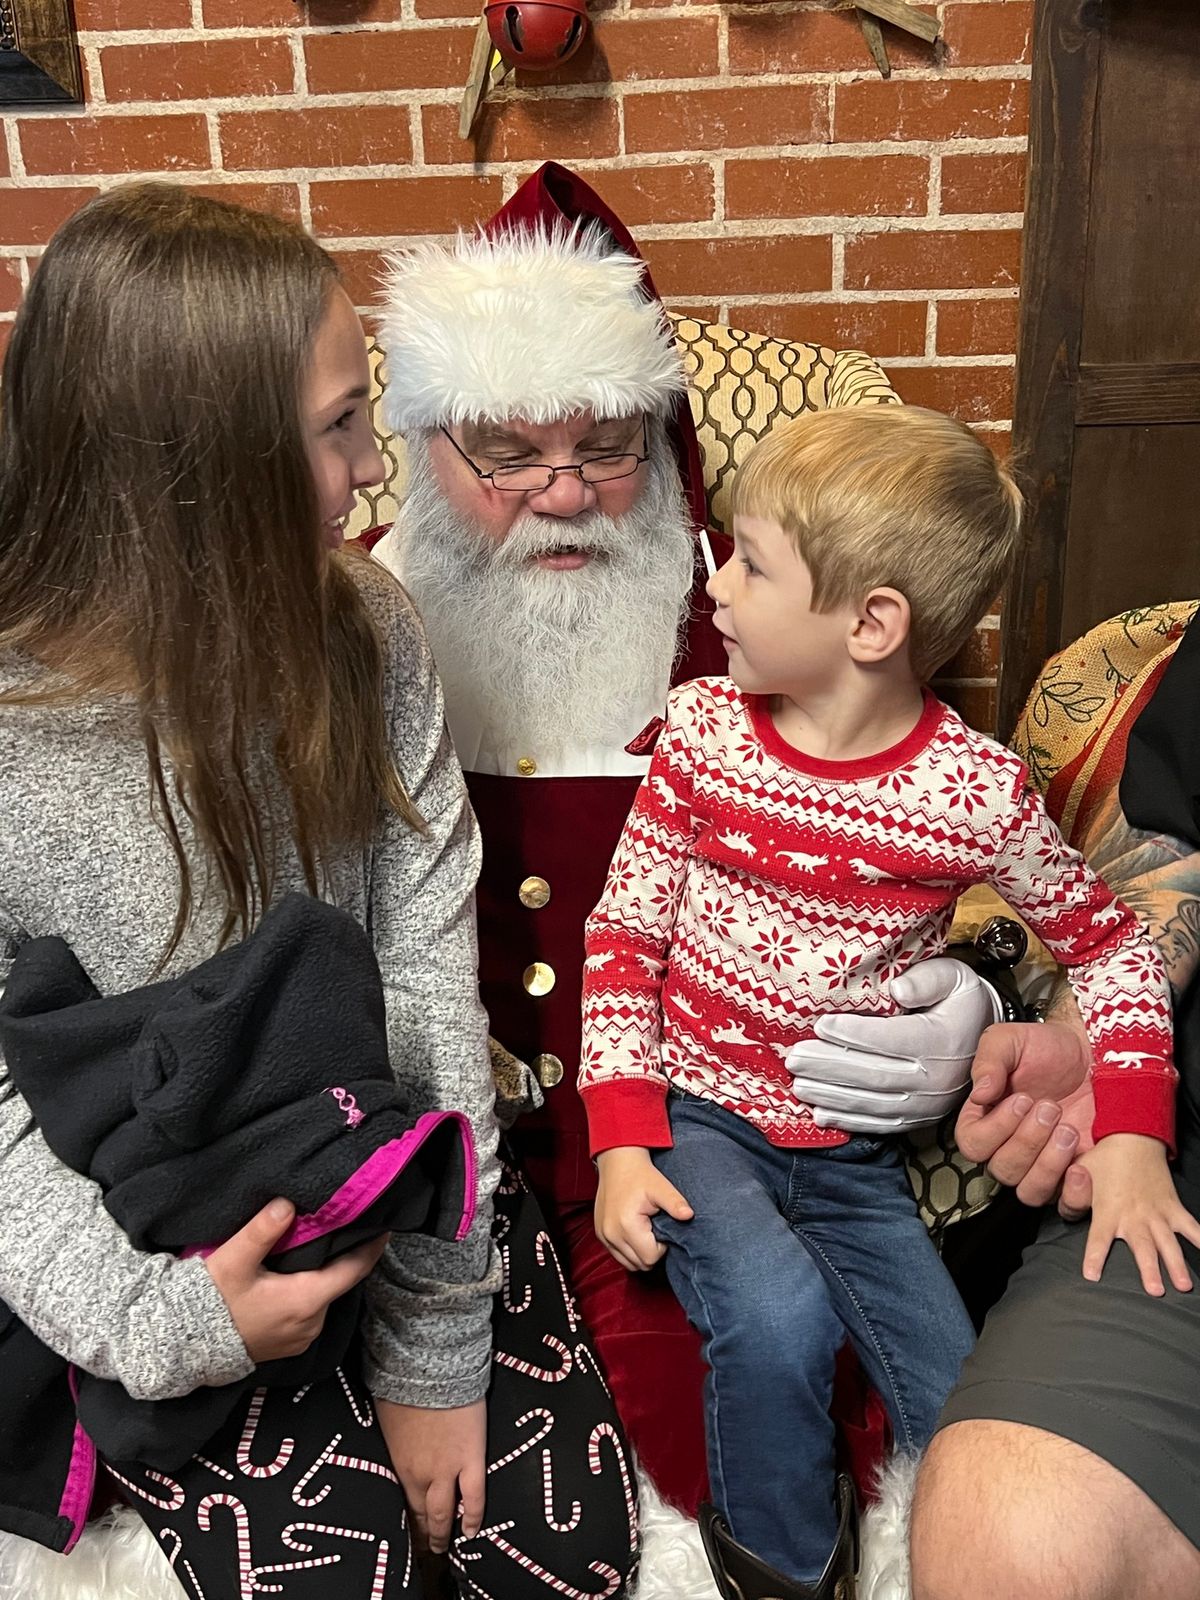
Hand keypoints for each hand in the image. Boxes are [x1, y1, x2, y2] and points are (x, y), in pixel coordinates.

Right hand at [205, 1199, 387, 1363]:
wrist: (185, 1348)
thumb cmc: (212, 1302)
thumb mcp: (234, 1260)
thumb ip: (262, 1231)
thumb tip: (288, 1204)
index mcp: (307, 1300)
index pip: (354, 1270)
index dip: (372, 1247)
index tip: (385, 1225)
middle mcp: (313, 1322)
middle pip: (340, 1281)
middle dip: (345, 1255)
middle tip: (347, 1224)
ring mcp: (303, 1336)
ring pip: (325, 1295)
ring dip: (325, 1274)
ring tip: (322, 1244)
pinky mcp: (291, 1343)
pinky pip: (312, 1310)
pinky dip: (312, 1290)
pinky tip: (300, 1272)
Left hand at [378, 1397, 486, 1551]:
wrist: (433, 1368)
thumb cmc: (406, 1384)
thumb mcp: (388, 1416)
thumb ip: (393, 1440)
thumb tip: (393, 1440)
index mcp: (399, 1463)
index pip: (402, 1502)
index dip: (406, 1520)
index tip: (408, 1531)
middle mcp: (420, 1474)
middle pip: (421, 1513)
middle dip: (423, 1533)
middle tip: (426, 1548)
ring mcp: (447, 1469)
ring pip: (444, 1513)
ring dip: (443, 1532)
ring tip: (445, 1546)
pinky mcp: (471, 1458)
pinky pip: (474, 1497)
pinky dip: (472, 1517)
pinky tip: (471, 1531)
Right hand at [594, 1146, 692, 1271]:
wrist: (617, 1161)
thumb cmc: (640, 1174)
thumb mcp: (660, 1187)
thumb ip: (675, 1203)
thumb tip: (689, 1215)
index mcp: (627, 1225)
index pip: (651, 1258)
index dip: (662, 1246)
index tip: (662, 1227)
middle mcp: (611, 1234)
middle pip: (640, 1264)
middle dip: (652, 1251)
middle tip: (656, 1229)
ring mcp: (603, 1236)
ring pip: (629, 1263)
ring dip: (640, 1253)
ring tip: (646, 1231)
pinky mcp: (600, 1235)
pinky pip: (618, 1255)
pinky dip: (629, 1250)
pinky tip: (636, 1232)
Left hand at [785, 959, 1001, 1132]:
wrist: (987, 1046)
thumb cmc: (960, 1002)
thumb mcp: (954, 977)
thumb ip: (927, 979)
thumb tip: (896, 990)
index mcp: (940, 1040)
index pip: (891, 1038)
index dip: (854, 1033)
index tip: (820, 1025)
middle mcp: (934, 1078)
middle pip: (873, 1073)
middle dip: (829, 1067)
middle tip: (793, 1058)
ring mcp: (926, 1104)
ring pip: (872, 1102)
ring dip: (831, 1095)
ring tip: (797, 1084)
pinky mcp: (919, 1120)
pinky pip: (881, 1124)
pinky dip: (848, 1121)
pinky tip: (820, 1113)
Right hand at [955, 1022, 1095, 1213]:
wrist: (1095, 1053)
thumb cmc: (1049, 1048)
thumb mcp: (1011, 1041)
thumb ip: (989, 1060)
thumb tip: (981, 1092)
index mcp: (986, 1120)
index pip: (973, 1145)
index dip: (995, 1129)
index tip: (1021, 1100)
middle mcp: (1010, 1148)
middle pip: (1002, 1170)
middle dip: (1028, 1140)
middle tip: (1051, 1107)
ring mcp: (1043, 1167)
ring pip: (1030, 1192)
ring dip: (1048, 1165)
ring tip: (1068, 1131)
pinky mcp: (1074, 1177)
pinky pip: (1066, 1206)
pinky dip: (1072, 1194)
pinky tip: (1081, 1168)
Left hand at [1078, 1134, 1199, 1295]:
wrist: (1132, 1139)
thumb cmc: (1104, 1160)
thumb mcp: (1080, 1175)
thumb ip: (1071, 1198)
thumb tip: (1065, 1213)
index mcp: (1108, 1211)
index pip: (1097, 1239)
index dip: (1093, 1257)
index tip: (1092, 1275)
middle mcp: (1133, 1216)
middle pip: (1142, 1247)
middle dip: (1149, 1269)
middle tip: (1155, 1290)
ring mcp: (1156, 1213)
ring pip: (1168, 1242)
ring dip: (1176, 1264)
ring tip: (1183, 1284)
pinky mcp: (1173, 1207)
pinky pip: (1191, 1226)